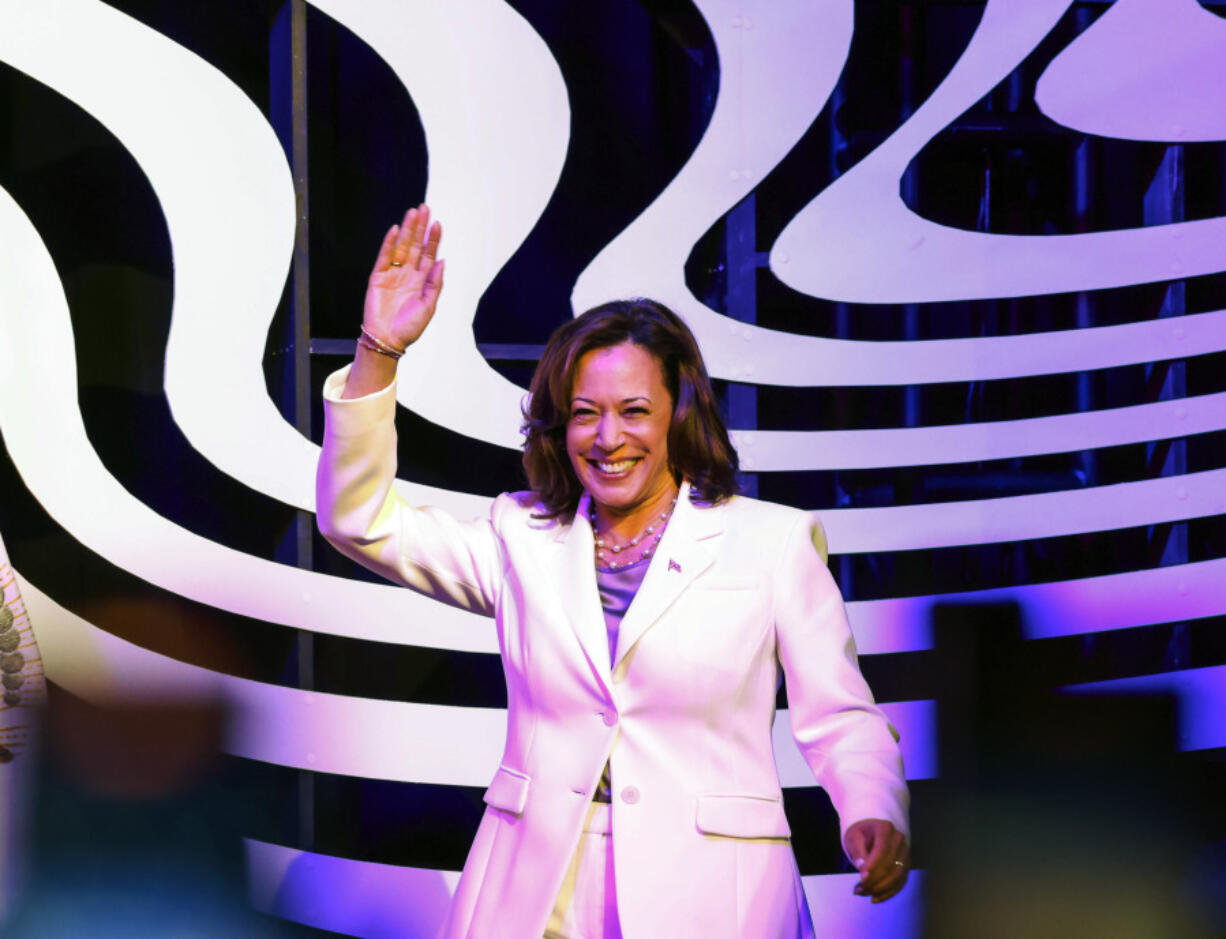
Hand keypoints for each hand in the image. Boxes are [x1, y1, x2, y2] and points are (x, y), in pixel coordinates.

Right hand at [363, 203, 444, 350]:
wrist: (388, 340)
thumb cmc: (410, 327)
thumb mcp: (429, 305)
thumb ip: (435, 283)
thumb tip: (442, 260)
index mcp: (422, 281)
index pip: (429, 255)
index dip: (433, 239)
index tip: (437, 223)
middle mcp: (408, 274)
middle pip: (415, 245)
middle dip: (420, 227)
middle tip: (424, 208)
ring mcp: (393, 274)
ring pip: (401, 247)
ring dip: (406, 230)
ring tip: (412, 213)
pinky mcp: (378, 277)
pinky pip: (384, 257)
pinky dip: (389, 243)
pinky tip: (395, 230)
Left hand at [845, 818, 908, 902]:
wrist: (873, 832)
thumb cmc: (861, 834)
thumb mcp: (853, 837)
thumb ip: (857, 851)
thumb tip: (861, 868)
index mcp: (885, 828)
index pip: (882, 850)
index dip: (873, 866)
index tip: (862, 879)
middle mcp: (899, 840)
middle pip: (890, 864)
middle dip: (874, 881)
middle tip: (858, 890)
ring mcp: (905, 853)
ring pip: (897, 875)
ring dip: (880, 889)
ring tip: (862, 893)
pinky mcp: (906, 865)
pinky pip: (900, 882)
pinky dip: (888, 893)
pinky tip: (874, 898)